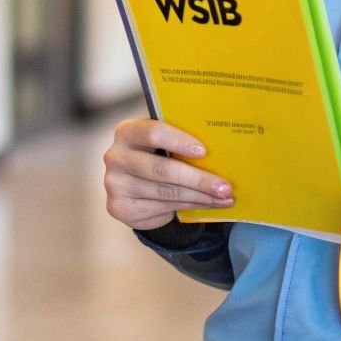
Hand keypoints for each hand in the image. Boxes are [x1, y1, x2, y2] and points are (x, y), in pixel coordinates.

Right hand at [102, 118, 233, 229]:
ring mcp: (115, 184)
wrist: (133, 183)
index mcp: (127, 131)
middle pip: (162, 169)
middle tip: (225, 187)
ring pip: (166, 193)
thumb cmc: (157, 154)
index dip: (179, 141)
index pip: (152, 132)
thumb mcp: (164, 142)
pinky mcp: (120, 208)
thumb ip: (181, 139)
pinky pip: (161, 208)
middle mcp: (115, 157)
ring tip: (223, 198)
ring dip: (199, 197)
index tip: (204, 152)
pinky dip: (188, 207)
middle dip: (198, 180)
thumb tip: (221, 146)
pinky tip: (207, 205)